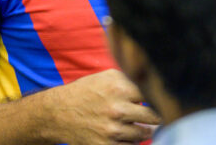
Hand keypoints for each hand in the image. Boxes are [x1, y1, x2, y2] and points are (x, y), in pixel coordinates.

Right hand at [42, 69, 160, 144]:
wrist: (58, 113)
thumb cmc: (85, 92)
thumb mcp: (107, 77)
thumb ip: (131, 79)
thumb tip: (154, 86)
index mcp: (119, 88)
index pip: (153, 94)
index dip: (156, 97)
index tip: (157, 99)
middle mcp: (117, 109)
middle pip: (155, 117)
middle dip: (156, 116)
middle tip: (156, 116)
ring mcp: (113, 130)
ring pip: (145, 134)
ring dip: (144, 130)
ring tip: (139, 125)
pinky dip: (131, 142)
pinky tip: (125, 135)